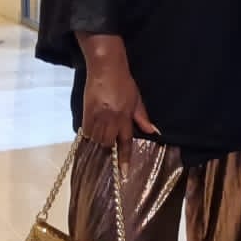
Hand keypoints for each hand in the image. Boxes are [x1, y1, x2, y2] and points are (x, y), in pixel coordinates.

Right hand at [82, 62, 158, 177]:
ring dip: (98, 142)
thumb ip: (142, 118)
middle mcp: (110, 119)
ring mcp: (97, 116)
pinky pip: (85, 130)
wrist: (105, 68)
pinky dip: (89, 134)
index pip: (125, 142)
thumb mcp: (137, 99)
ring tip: (101, 139)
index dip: (124, 158)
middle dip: (109, 148)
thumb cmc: (124, 83)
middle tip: (110, 148)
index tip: (123, 172)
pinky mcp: (86, 112)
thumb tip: (154, 132)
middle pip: (107, 143)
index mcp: (124, 116)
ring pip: (95, 139)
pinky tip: (91, 133)